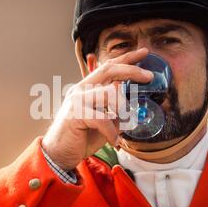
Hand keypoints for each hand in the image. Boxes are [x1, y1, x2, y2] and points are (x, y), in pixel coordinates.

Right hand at [41, 48, 152, 170]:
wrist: (59, 154)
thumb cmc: (81, 137)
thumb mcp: (104, 121)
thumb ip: (116, 110)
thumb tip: (133, 105)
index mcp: (87, 88)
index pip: (108, 66)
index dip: (127, 58)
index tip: (144, 52)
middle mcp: (81, 89)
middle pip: (109, 70)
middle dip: (131, 70)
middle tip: (148, 76)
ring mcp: (77, 100)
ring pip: (110, 93)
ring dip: (123, 111)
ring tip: (123, 126)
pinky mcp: (76, 114)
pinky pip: (104, 119)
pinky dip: (112, 132)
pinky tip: (113, 141)